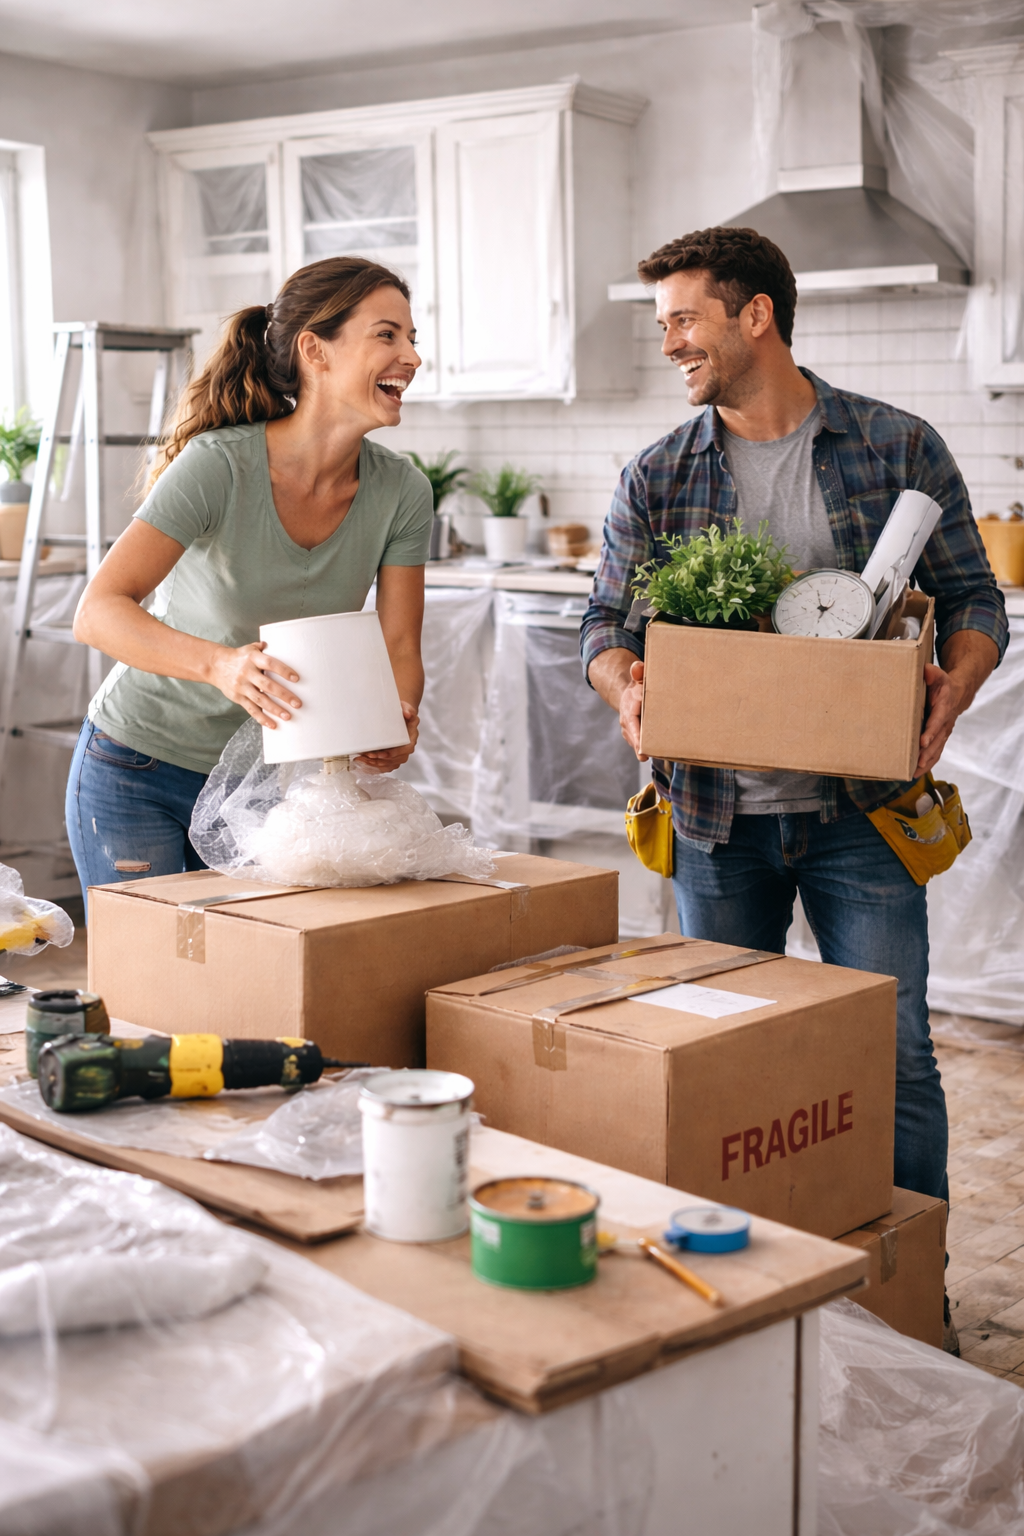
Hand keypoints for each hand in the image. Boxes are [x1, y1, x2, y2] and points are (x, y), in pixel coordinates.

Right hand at [208, 642, 300, 729]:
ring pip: (260, 700)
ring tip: (288, 716)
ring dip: (275, 709)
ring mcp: (241, 686)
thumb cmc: (239, 657)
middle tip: (297, 704)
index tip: (296, 679)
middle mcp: (246, 672)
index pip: (270, 664)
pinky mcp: (238, 697)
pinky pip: (251, 709)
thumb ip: (265, 649)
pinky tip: (273, 725)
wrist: (216, 665)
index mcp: (252, 658)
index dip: (283, 671)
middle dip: (283, 695)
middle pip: (267, 685)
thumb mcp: (250, 648)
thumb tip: (282, 644)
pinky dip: (262, 718)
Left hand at [356, 700, 418, 773]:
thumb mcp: (406, 708)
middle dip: (380, 760)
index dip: (393, 753)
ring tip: (361, 759)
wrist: (398, 717)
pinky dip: (373, 767)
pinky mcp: (391, 759)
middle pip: (394, 760)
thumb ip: (408, 710)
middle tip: (366, 755)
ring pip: (387, 765)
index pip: (405, 750)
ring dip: (374, 764)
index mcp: (411, 739)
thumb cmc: (401, 712)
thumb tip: (407, 714)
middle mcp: (406, 750)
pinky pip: (383, 767)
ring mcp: (398, 756)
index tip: (381, 753)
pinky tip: (363, 764)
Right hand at [620, 660, 647, 761]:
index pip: (632, 721)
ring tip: (655, 757)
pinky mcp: (636, 737)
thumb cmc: (640, 687)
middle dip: (638, 746)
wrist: (630, 696)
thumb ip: (639, 673)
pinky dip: (648, 749)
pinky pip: (640, 744)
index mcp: (629, 707)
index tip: (640, 743)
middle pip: (633, 736)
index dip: (635, 733)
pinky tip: (660, 755)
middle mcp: (627, 722)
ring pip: (636, 742)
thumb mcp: (639, 678)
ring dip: (643, 750)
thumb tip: (637, 666)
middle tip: (644, 756)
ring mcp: (630, 731)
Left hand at [916, 661, 967, 775]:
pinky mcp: (940, 738)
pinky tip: (916, 773)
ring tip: (914, 772)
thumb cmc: (942, 684)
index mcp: (944, 707)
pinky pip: (935, 753)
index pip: (937, 721)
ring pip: (936, 750)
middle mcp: (945, 722)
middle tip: (917, 762)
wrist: (957, 693)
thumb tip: (925, 670)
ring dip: (926, 762)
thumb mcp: (937, 674)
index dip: (931, 731)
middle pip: (937, 740)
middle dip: (927, 752)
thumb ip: (931, 673)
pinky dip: (927, 764)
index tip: (923, 741)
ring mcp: (944, 732)